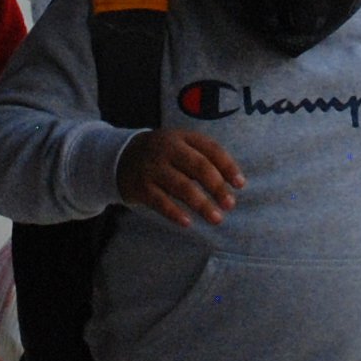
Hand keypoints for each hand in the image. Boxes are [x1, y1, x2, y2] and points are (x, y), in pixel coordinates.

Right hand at [116, 129, 243, 226]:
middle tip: (230, 204)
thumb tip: (232, 184)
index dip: (228, 166)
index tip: (240, 184)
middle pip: (199, 166)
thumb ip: (203, 159)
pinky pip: (160, 201)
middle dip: (217, 187)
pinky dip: (175, 213)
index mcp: (182, 137)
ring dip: (202, 204)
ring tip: (217, 218)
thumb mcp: (180, 146)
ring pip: (182, 186)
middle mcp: (168, 149)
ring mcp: (153, 168)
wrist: (120, 156)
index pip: (211, 149)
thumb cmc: (162, 155)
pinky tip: (188, 222)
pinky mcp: (141, 186)